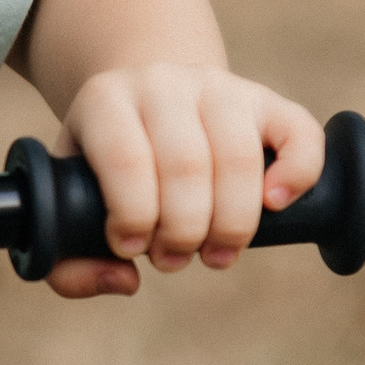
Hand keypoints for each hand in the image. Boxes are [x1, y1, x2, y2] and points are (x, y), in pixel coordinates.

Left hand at [49, 64, 323, 299]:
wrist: (144, 97)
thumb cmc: (101, 165)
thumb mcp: (65, 197)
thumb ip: (67, 259)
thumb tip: (124, 280)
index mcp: (105, 101)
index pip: (126, 160)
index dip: (133, 216)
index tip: (130, 248)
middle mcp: (164, 84)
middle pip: (187, 165)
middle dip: (183, 231)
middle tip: (172, 261)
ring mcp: (221, 87)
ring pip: (239, 158)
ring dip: (231, 223)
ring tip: (215, 256)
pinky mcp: (268, 101)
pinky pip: (299, 133)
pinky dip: (297, 173)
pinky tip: (275, 207)